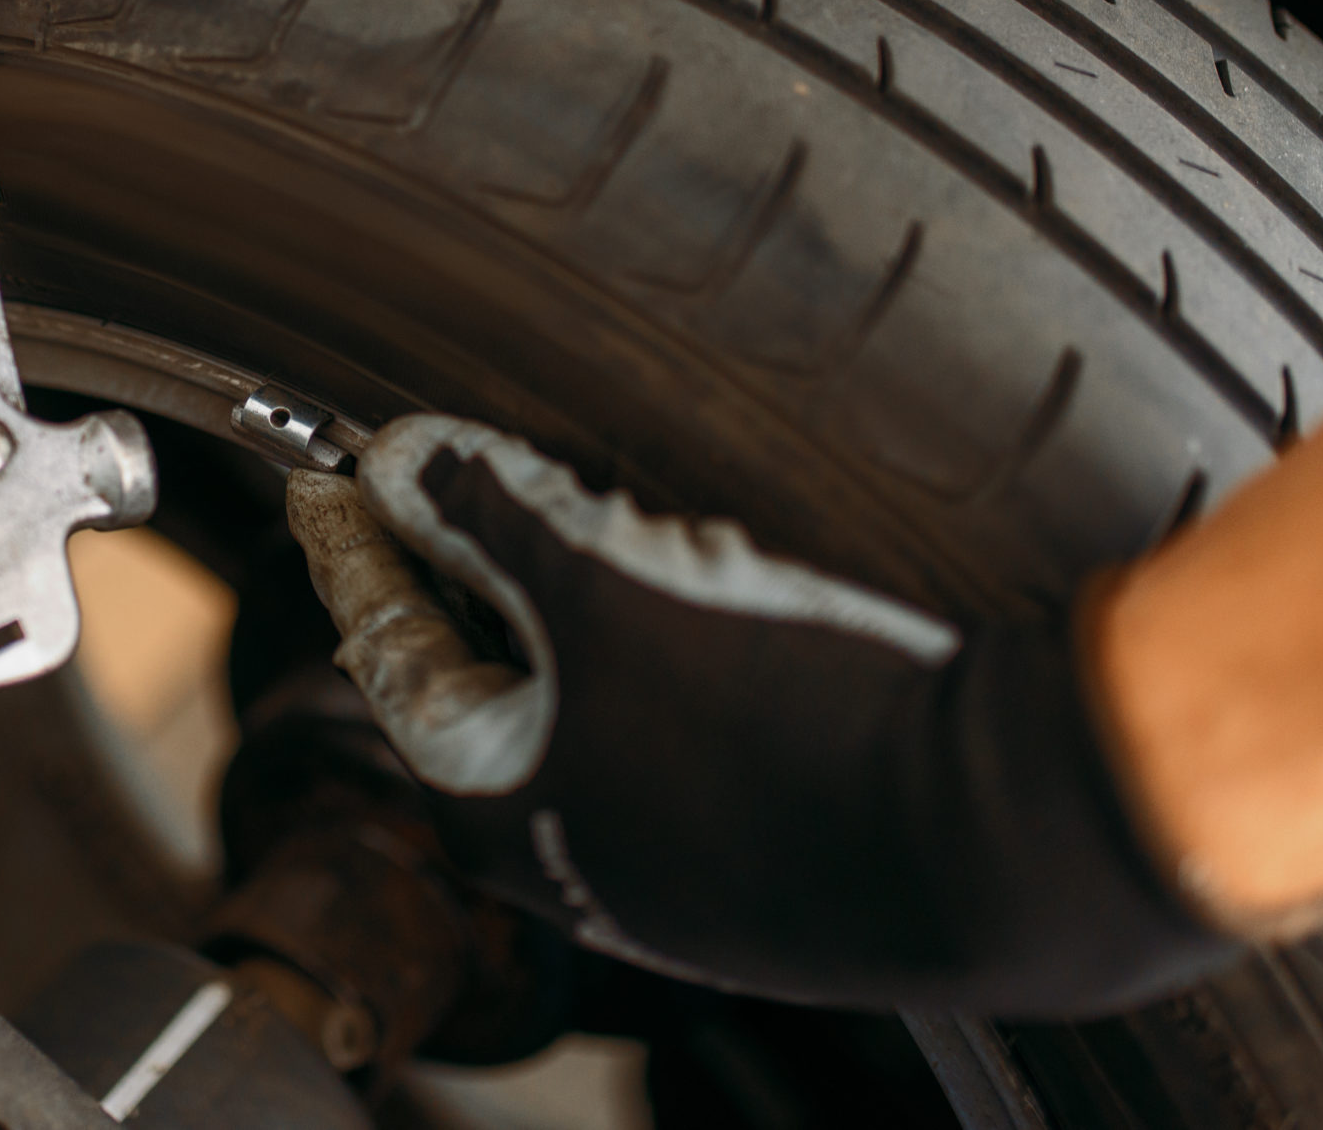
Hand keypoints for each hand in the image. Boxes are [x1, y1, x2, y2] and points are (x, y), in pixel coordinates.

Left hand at [311, 415, 1237, 1014]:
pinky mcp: (748, 853)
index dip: (358, 542)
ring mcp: (660, 864)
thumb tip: (404, 459)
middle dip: (478, 561)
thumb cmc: (784, 722)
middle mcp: (561, 852)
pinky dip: (662, 645)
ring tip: (600, 517)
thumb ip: (493, 517)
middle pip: (486, 667)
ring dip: (580, 595)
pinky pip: (669, 724)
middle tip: (457, 473)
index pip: (386, 642)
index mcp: (491, 798)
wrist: (993, 836)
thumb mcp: (605, 589)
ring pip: (585, 692)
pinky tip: (706, 594)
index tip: (329, 477)